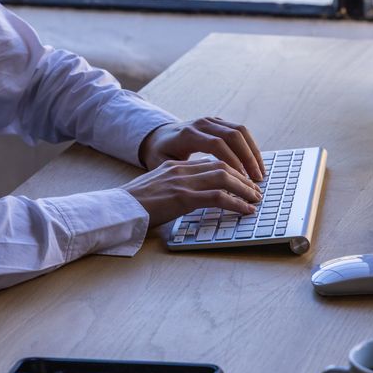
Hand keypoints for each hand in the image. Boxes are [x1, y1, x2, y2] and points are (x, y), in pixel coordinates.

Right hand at [121, 157, 261, 225]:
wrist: (116, 209)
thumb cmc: (133, 205)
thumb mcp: (156, 188)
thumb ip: (174, 186)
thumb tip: (193, 197)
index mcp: (174, 166)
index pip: (211, 162)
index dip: (232, 171)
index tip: (244, 181)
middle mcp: (180, 169)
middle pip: (222, 166)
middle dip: (243, 178)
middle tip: (256, 190)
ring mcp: (182, 182)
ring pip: (224, 177)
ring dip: (244, 188)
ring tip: (255, 199)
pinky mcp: (182, 198)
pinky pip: (217, 197)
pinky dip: (236, 203)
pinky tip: (245, 210)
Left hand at [138, 116, 264, 181]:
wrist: (157, 135)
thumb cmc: (160, 154)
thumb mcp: (163, 164)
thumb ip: (181, 171)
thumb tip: (201, 185)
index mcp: (188, 134)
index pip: (216, 144)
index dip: (232, 161)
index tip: (241, 180)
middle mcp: (202, 123)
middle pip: (233, 135)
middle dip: (248, 158)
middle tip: (257, 180)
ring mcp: (211, 120)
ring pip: (240, 131)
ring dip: (253, 152)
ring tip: (260, 173)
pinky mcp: (219, 122)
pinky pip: (240, 131)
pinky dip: (251, 147)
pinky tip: (255, 164)